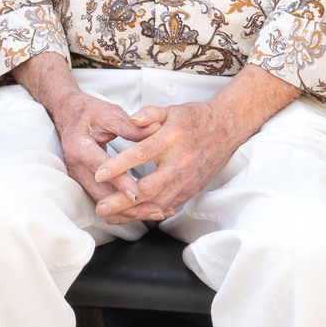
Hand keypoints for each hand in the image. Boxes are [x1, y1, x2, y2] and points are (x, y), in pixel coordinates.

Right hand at [42, 85, 152, 209]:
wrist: (66, 113)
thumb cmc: (88, 112)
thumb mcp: (109, 113)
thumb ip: (131, 126)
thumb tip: (156, 130)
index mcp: (80, 146)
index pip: (102, 168)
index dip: (120, 182)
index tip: (138, 194)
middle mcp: (76, 166)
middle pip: (102, 193)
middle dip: (129, 206)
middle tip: (156, 211)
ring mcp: (78, 177)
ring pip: (103, 201)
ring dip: (128, 210)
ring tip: (156, 213)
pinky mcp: (84, 182)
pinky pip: (103, 198)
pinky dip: (122, 206)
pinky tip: (143, 209)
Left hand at [87, 98, 244, 223]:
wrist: (225, 130)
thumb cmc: (194, 119)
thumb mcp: (170, 110)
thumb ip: (149, 114)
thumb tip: (131, 120)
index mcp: (170, 140)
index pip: (140, 154)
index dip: (119, 165)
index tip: (99, 174)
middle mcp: (179, 163)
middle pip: (147, 187)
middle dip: (122, 200)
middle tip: (101, 207)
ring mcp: (186, 180)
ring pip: (157, 202)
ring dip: (133, 212)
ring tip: (111, 217)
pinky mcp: (191, 190)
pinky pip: (168, 205)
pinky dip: (150, 213)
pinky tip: (133, 217)